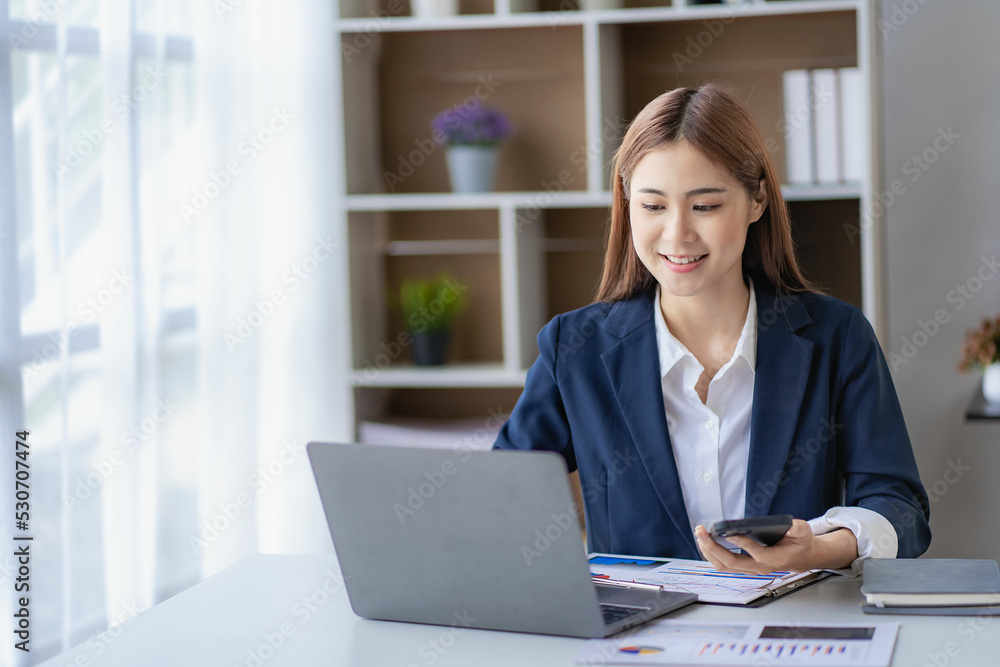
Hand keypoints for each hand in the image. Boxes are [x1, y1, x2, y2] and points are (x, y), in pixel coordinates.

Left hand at [693, 520, 858, 573]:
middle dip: (713, 547)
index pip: (756, 554)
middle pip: (732, 563)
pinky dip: (712, 554)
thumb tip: (787, 525)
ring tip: (699, 535)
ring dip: (709, 551)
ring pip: (725, 566)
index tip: (727, 532)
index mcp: (775, 559)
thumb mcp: (803, 531)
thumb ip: (796, 528)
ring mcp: (751, 569)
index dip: (741, 544)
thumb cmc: (801, 543)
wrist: (803, 556)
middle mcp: (760, 567)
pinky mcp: (745, 566)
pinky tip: (705, 541)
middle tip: (701, 532)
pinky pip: (724, 565)